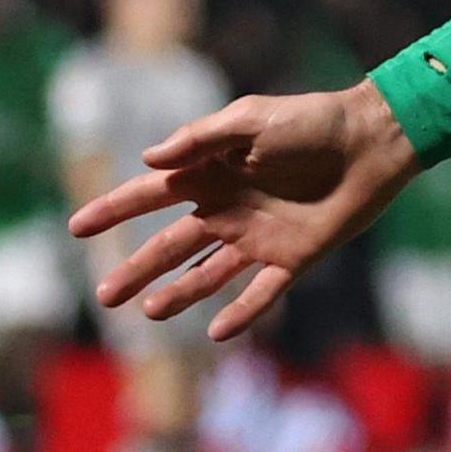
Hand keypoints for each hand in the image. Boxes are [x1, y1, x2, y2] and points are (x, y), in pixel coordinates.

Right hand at [67, 81, 420, 341]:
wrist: (373, 141)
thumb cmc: (312, 121)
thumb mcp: (251, 119)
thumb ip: (200, 139)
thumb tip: (149, 159)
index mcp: (211, 174)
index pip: (151, 195)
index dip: (114, 210)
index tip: (76, 228)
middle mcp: (228, 210)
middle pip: (170, 247)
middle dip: (136, 270)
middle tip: (104, 297)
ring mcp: (258, 237)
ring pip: (206, 274)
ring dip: (178, 294)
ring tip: (149, 314)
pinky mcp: (293, 257)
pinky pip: (261, 292)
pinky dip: (240, 313)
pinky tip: (215, 332)